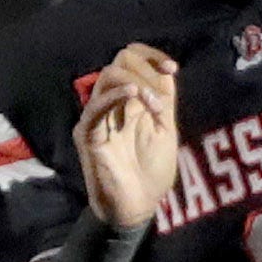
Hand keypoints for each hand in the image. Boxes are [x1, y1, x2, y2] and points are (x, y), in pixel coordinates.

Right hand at [79, 42, 180, 230]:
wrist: (138, 206)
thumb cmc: (151, 172)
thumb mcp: (166, 129)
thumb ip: (163, 100)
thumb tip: (166, 70)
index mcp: (130, 100)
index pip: (131, 59)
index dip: (151, 56)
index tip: (172, 68)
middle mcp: (111, 103)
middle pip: (120, 61)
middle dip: (146, 69)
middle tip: (161, 98)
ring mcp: (98, 117)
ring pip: (108, 76)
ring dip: (135, 81)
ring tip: (152, 105)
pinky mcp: (89, 134)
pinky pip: (96, 106)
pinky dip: (115, 94)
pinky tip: (134, 95)